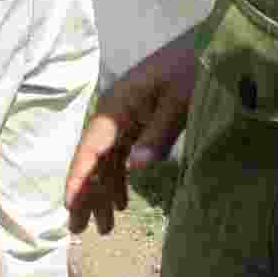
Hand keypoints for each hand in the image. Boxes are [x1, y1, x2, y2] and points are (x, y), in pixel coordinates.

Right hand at [65, 29, 199, 234]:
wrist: (207, 46)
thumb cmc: (191, 68)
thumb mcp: (178, 101)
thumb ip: (157, 134)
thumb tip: (134, 168)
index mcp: (118, 105)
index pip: (92, 146)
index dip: (80, 177)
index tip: (70, 205)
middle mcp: (114, 111)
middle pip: (93, 156)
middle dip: (87, 193)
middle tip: (81, 230)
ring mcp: (126, 115)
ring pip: (106, 159)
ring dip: (104, 190)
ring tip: (106, 226)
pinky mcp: (139, 119)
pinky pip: (122, 153)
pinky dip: (120, 177)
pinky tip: (123, 200)